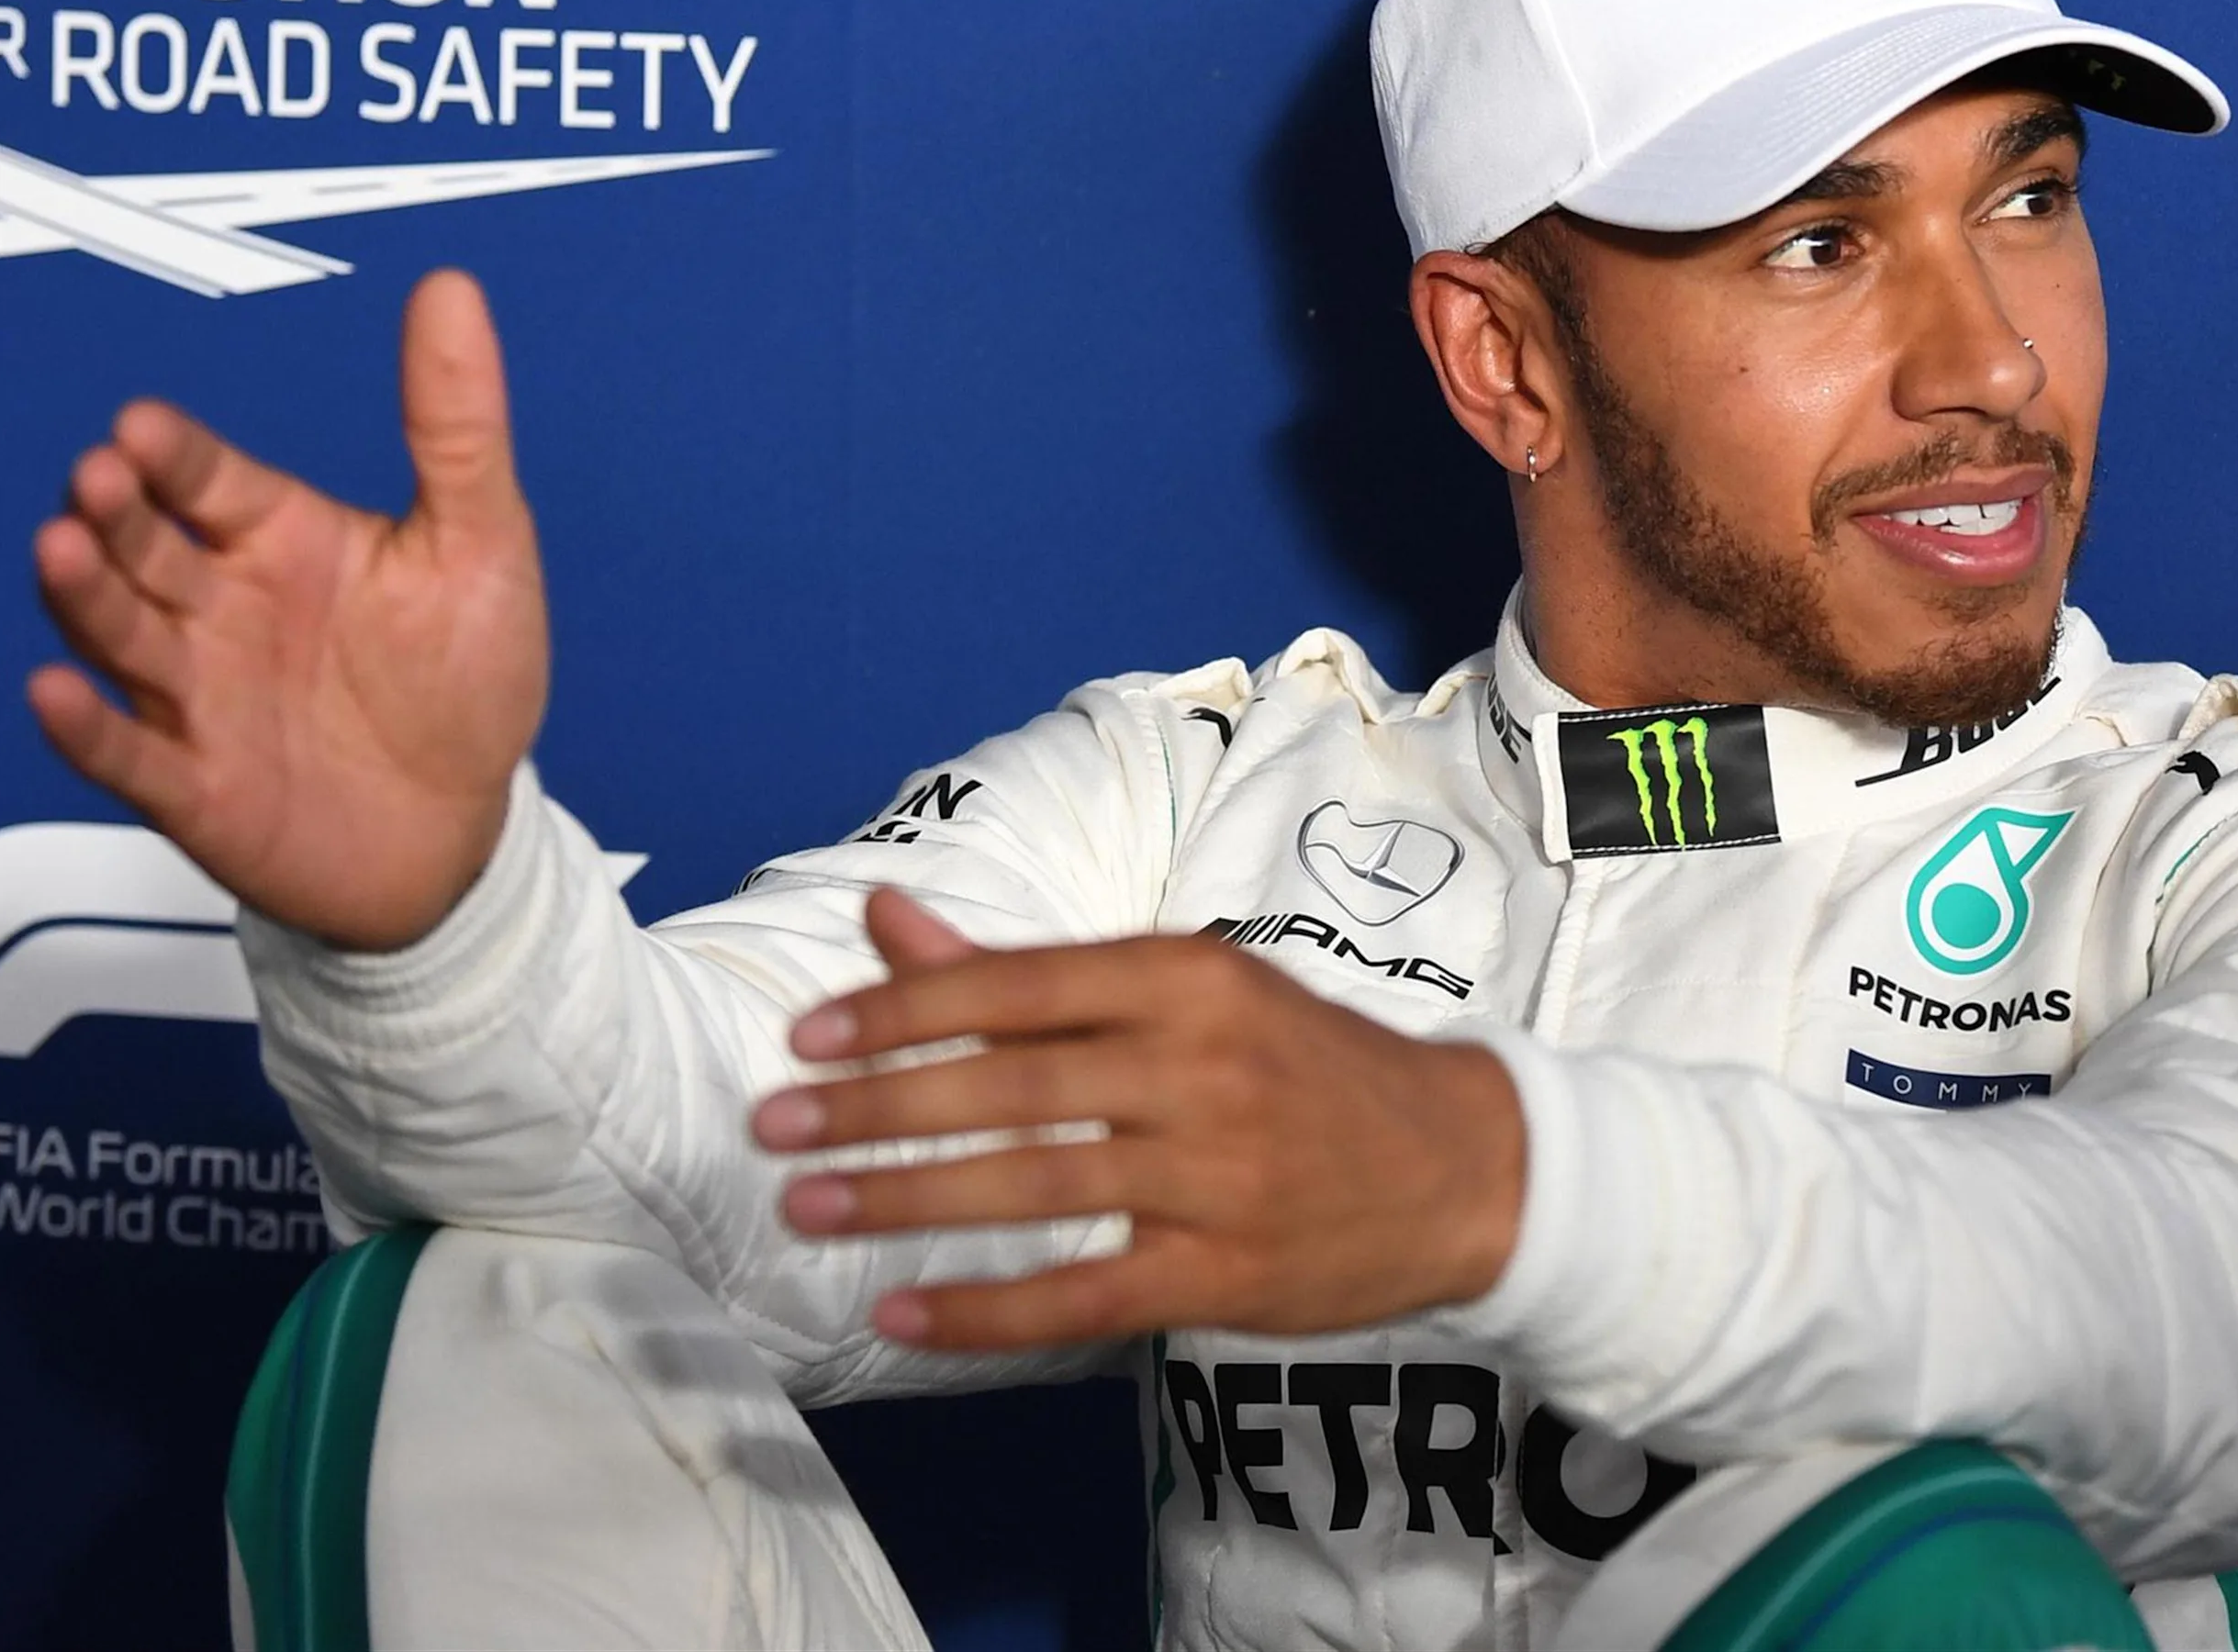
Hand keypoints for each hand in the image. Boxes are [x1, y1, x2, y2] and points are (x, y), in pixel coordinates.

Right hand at [26, 270, 549, 950]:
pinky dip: (89, 729)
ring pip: (120, 635)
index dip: (173, 452)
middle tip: (102, 476)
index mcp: (281, 539)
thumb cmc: (465, 681)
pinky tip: (57, 693)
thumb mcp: (480, 543)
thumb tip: (454, 293)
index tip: (145, 425)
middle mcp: (222, 607)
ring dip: (85, 594)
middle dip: (117, 511)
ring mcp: (199, 696)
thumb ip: (456, 425)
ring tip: (63, 548)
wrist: (465, 829)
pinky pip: (128, 757)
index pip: (206, 477)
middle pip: (145, 546)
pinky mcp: (196, 786)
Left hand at [752, 890, 1527, 1350]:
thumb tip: (889, 923)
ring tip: (807, 1207)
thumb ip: (1027, 975)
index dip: (901, 1011)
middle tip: (774, 1128)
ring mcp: (1216, 1175)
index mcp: (1187, 980)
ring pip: (1034, 1186)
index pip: (1017, 986)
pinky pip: (1083, 1296)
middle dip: (878, 1107)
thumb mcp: (1189, 995)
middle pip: (1011, 1085)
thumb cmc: (1302, 1069)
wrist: (1463, 1169)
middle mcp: (1200, 1067)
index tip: (804, 1039)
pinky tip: (903, 1313)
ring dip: (906, 1199)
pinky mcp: (1226, 1273)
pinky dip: (987, 1310)